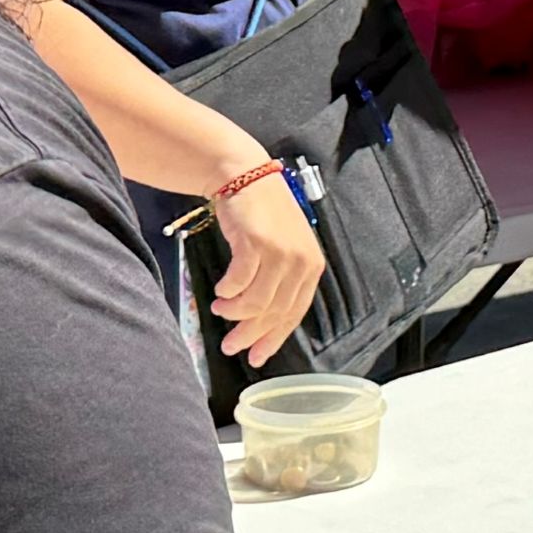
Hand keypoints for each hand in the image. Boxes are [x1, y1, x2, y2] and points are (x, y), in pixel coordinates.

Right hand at [207, 164, 326, 368]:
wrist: (246, 175)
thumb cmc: (261, 215)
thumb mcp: (281, 249)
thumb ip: (278, 282)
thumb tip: (260, 323)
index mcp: (312, 266)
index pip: (294, 314)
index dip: (273, 339)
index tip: (256, 357)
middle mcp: (301, 261)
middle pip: (274, 312)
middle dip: (249, 334)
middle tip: (230, 346)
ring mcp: (280, 252)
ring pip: (256, 302)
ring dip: (234, 311)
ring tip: (220, 310)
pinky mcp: (257, 243)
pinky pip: (239, 281)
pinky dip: (228, 291)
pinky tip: (221, 291)